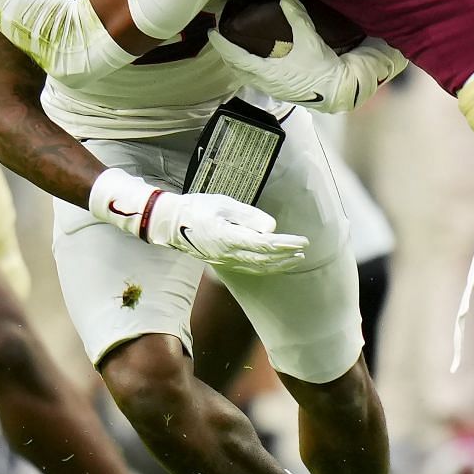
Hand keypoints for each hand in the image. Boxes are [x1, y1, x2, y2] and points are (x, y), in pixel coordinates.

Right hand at [90, 166, 308, 273]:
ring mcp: (224, 260)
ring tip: (295, 259)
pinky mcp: (221, 261)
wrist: (169, 223)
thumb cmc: (196, 208)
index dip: (286, 244)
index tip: (302, 241)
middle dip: (286, 256)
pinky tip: (274, 263)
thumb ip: (248, 216)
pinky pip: (248, 268)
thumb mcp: (224, 205)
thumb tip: (271, 228)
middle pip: (264, 259)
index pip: (265, 244)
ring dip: (278, 264)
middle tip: (304, 251)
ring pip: (257, 267)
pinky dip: (265, 267)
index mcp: (228, 237)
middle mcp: (227, 253)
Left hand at [205, 0, 403, 112]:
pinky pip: (254, 80)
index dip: (222, 45)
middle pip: (235, 68)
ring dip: (236, 63)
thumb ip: (296, 16)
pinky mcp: (278, 91)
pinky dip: (247, 69)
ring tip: (233, 48)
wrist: (337, 90)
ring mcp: (270, 89)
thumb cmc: (321, 66)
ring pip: (244, 76)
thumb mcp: (309, 38)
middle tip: (221, 37)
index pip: (235, 57)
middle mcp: (263, 82)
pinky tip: (253, 61)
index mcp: (266, 71)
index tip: (213, 32)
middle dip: (226, 53)